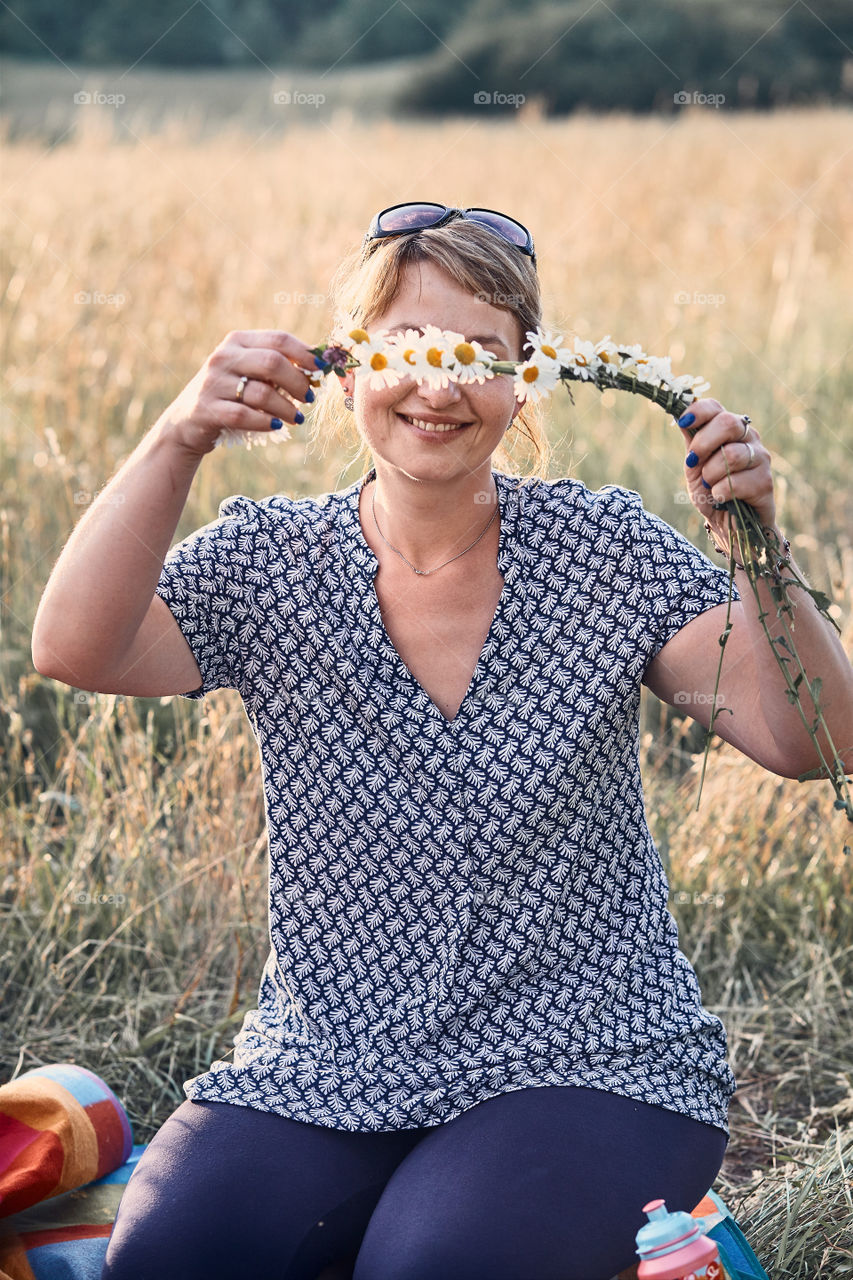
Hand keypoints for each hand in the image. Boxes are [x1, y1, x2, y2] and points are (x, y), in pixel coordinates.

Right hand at [154, 330, 318, 456]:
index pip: (279, 339)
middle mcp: (224, 357)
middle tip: (309, 397)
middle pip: (272, 362)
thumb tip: (319, 366)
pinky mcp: (207, 408)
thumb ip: (277, 366)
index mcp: (238, 341)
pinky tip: (276, 426)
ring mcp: (213, 382)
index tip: (321, 370)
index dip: (305, 354)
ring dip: (286, 408)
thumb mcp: (249, 373)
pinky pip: (244, 415)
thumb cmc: (230, 395)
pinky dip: (265, 422)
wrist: (187, 421)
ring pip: (262, 393)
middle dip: (297, 382)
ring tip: (296, 418)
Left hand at [678, 398, 776, 538]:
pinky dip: (720, 493)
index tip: (683, 422)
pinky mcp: (765, 482)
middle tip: (693, 462)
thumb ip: (691, 442)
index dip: (698, 412)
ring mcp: (761, 458)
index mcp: (729, 430)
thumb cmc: (712, 491)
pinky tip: (721, 499)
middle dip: (703, 444)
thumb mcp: (695, 466)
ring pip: (731, 455)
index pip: (716, 408)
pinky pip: (736, 482)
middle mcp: (749, 438)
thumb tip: (678, 414)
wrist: (730, 525)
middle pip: (728, 423)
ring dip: (711, 474)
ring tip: (710, 486)